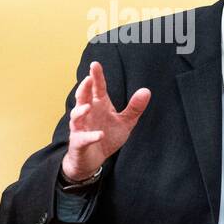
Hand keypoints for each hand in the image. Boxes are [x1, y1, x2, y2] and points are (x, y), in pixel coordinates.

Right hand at [60, 61, 149, 181]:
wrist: (94, 159)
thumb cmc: (107, 136)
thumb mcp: (125, 122)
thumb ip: (135, 108)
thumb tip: (146, 90)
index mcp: (99, 105)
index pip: (97, 89)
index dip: (96, 77)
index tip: (95, 64)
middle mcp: (88, 113)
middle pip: (83, 98)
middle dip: (84, 88)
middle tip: (88, 78)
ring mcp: (81, 127)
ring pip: (76, 116)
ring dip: (80, 111)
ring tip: (87, 106)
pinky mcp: (79, 142)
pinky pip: (83, 138)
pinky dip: (91, 136)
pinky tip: (100, 135)